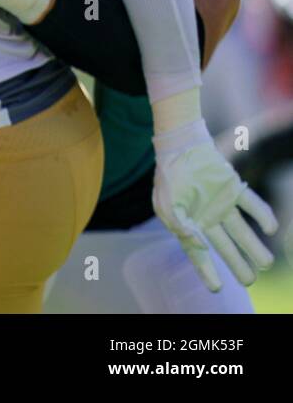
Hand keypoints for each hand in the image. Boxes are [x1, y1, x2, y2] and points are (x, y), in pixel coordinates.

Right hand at [153, 120, 277, 289]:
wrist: (180, 147)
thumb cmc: (169, 177)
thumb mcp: (166, 205)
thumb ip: (180, 227)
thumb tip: (200, 245)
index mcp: (190, 224)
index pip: (199, 253)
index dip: (207, 271)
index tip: (217, 289)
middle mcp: (208, 218)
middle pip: (226, 247)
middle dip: (238, 265)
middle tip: (250, 280)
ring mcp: (222, 205)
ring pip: (242, 231)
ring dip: (254, 247)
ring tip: (266, 262)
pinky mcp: (234, 189)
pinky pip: (252, 205)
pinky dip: (263, 216)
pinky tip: (270, 228)